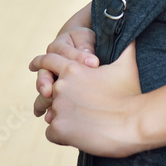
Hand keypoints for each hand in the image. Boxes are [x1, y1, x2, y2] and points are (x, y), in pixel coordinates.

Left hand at [28, 40, 143, 157]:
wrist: (134, 123)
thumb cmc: (131, 94)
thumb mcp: (126, 64)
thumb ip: (125, 46)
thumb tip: (131, 30)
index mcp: (72, 68)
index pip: (48, 60)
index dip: (40, 63)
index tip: (32, 65)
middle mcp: (61, 85)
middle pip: (49, 92)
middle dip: (55, 99)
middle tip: (62, 108)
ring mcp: (58, 107)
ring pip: (50, 113)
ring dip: (60, 118)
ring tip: (76, 124)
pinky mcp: (59, 128)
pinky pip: (51, 132)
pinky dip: (61, 135)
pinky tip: (76, 135)